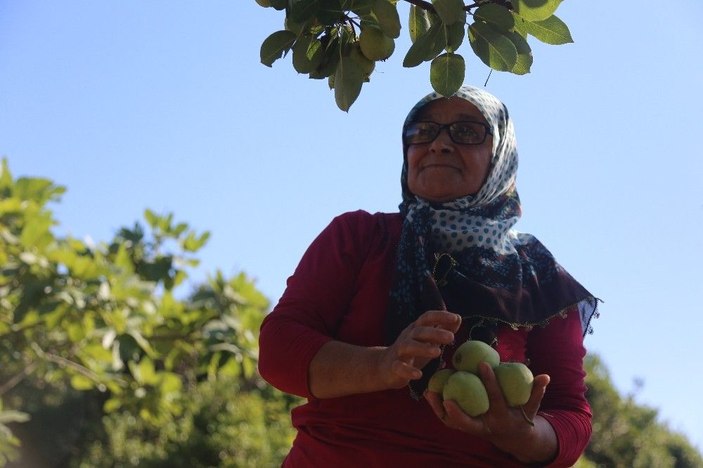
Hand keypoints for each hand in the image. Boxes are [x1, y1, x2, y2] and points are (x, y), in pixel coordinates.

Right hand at [379, 310, 460, 388]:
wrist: (385, 367)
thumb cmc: (413, 351)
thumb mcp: (428, 339)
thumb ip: (442, 329)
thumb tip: (458, 318)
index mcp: (416, 329)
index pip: (427, 317)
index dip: (440, 316)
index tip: (455, 318)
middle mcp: (407, 337)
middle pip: (419, 331)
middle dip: (435, 333)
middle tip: (451, 337)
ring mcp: (399, 351)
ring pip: (408, 346)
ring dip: (422, 348)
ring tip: (438, 352)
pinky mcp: (394, 367)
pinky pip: (399, 367)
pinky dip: (408, 370)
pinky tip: (418, 374)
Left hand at [424, 362, 550, 452]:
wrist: (513, 438)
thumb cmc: (521, 417)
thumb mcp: (531, 408)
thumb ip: (537, 392)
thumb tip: (546, 376)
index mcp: (502, 418)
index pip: (496, 398)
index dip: (490, 381)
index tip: (483, 363)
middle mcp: (486, 426)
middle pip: (467, 422)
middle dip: (455, 410)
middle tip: (444, 391)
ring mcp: (474, 429)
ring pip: (453, 423)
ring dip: (440, 409)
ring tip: (430, 391)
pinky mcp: (465, 428)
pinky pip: (449, 420)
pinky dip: (439, 408)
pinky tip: (431, 393)